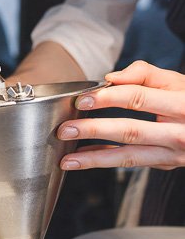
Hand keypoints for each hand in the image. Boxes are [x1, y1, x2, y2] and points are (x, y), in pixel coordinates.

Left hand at [57, 61, 184, 170]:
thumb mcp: (176, 80)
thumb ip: (144, 73)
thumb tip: (111, 78)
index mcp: (183, 105)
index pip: (139, 99)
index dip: (108, 98)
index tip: (82, 100)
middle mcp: (179, 133)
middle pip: (131, 131)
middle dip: (94, 131)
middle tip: (65, 130)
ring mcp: (173, 154)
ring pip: (129, 157)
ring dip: (94, 159)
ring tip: (67, 159)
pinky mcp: (164, 165)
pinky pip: (131, 163)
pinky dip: (106, 161)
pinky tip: (84, 159)